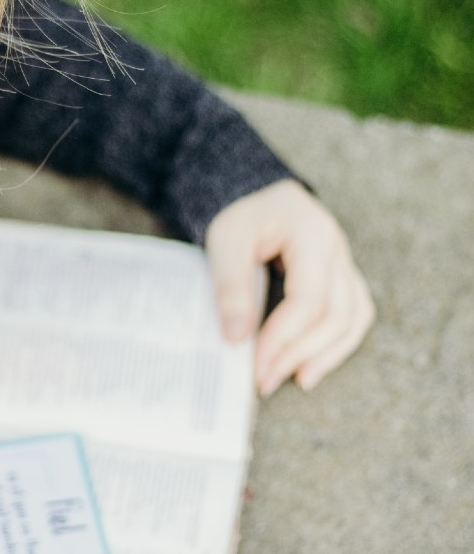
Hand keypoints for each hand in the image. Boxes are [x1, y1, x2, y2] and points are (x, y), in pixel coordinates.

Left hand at [204, 179, 374, 395]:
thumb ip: (231, 284)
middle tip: (264, 380)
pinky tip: (310, 366)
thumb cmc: (240, 216)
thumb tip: (236, 337)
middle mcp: (338, 250)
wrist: (254, 198)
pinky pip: (353, 316)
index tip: (255, 362)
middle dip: (300, 352)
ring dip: (325, 355)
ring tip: (293, 380)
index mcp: (312, 234)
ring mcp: (345, 265)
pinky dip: (336, 344)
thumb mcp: (225, 239)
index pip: (309, 298)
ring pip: (353, 318)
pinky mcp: (342, 279)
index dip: (283, 336)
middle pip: (335, 314)